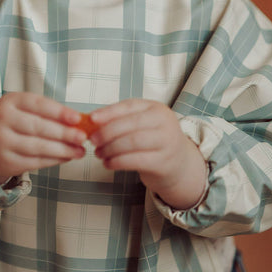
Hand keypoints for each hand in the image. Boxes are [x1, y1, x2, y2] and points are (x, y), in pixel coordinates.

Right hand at [0, 92, 86, 184]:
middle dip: (64, 133)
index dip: (59, 112)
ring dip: (63, 150)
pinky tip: (66, 157)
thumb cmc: (15, 123)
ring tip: (79, 151)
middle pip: (38, 127)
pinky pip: (35, 162)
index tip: (78, 118)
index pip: (38, 105)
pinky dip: (54, 160)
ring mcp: (1, 142)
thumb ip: (49, 113)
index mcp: (9, 102)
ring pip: (38, 147)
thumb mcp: (25, 110)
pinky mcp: (6, 161)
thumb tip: (79, 122)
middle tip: (82, 137)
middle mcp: (1, 120)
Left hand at [88, 99, 207, 209]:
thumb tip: (91, 121)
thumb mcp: (142, 125)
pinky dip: (117, 162)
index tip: (91, 119)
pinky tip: (108, 164)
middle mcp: (165, 122)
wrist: (179, 164)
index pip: (129, 106)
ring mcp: (167, 142)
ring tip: (99, 153)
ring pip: (132, 142)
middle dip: (107, 132)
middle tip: (92, 140)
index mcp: (156, 108)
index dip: (108, 112)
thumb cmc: (153, 141)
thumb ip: (120, 120)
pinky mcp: (164, 162)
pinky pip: (135, 161)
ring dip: (110, 148)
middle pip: (130, 124)